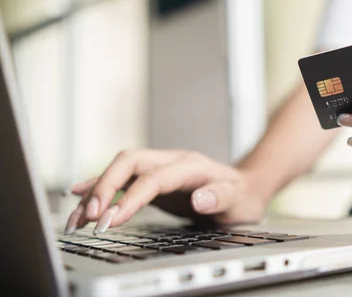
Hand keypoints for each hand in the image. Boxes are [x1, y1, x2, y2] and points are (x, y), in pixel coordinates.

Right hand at [64, 149, 267, 233]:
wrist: (245, 189)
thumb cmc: (242, 197)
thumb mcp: (239, 201)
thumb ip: (220, 198)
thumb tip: (199, 199)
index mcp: (190, 166)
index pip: (152, 178)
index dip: (130, 197)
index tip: (111, 220)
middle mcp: (171, 162)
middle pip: (128, 163)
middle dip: (104, 188)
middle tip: (88, 218)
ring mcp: (160, 169)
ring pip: (120, 171)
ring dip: (96, 191)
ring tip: (76, 218)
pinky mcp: (153, 180)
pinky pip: (122, 181)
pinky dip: (100, 188)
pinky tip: (80, 196)